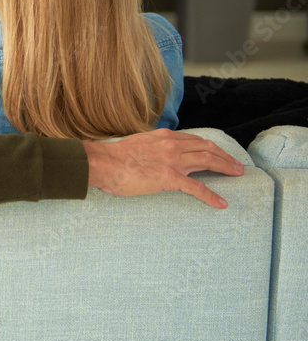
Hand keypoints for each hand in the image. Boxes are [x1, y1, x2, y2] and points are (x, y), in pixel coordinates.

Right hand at [83, 128, 243, 208]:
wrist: (104, 163)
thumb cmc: (113, 157)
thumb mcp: (137, 144)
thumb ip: (151, 147)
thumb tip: (153, 155)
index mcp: (164, 136)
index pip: (194, 139)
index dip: (210, 146)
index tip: (218, 152)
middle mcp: (172, 145)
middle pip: (207, 147)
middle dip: (225, 156)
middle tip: (237, 165)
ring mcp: (172, 161)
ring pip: (208, 161)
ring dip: (226, 167)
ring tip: (237, 174)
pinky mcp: (170, 178)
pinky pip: (197, 188)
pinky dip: (211, 196)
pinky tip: (221, 203)